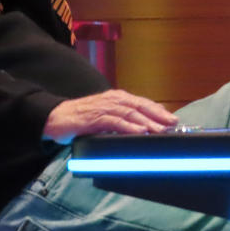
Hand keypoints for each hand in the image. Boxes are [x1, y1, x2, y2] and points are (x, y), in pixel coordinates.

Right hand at [42, 90, 178, 143]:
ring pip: (129, 113)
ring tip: (159, 130)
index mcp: (117, 99)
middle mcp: (112, 100)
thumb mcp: (105, 117)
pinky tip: (138, 131)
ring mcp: (103, 108)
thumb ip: (122, 120)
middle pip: (140, 106)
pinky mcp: (94, 118)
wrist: (55, 117)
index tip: (173, 119)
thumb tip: (143, 127)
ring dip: (146, 122)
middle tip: (172, 124)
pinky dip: (128, 127)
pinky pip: (114, 122)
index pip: (142, 103)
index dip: (158, 110)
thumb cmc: (81, 119)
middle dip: (157, 115)